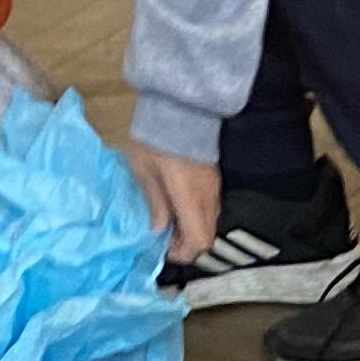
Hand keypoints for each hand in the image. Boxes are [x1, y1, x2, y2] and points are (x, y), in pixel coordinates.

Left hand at [130, 140, 222, 263]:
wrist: (182, 108)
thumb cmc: (158, 137)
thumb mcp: (145, 171)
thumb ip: (155, 203)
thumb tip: (159, 229)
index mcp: (189, 198)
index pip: (198, 241)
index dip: (182, 252)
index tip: (165, 247)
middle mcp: (207, 198)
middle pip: (206, 238)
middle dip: (186, 244)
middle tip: (166, 236)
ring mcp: (214, 190)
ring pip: (209, 225)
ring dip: (191, 230)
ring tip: (171, 219)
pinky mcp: (214, 181)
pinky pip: (209, 210)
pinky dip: (196, 216)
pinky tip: (180, 204)